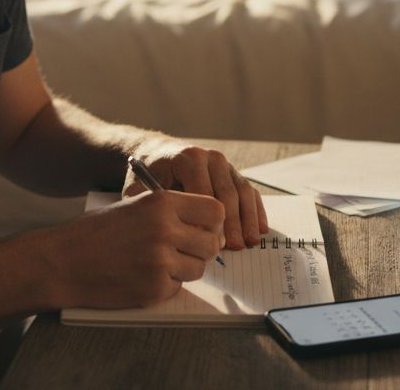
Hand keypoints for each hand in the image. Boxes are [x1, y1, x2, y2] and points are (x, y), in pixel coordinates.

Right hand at [47, 190, 224, 308]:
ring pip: (198, 268)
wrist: (62, 262)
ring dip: (184, 268)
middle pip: (211, 243)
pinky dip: (165, 284)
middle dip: (202, 249)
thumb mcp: (134, 206)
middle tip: (185, 251)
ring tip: (156, 262)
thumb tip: (208, 226)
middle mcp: (165, 230)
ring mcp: (161, 262)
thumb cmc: (95, 232)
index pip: (215, 209)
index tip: (205, 228)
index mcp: (162, 203)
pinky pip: (178, 287)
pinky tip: (141, 275)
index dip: (213, 222)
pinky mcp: (155, 288)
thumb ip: (170, 211)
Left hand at [123, 141, 268, 250]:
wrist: (157, 153)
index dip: (206, 220)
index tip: (206, 242)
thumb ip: (152, 206)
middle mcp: (211, 158)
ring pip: (242, 193)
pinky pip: (250, 192)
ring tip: (248, 243)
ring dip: (247, 219)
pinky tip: (258, 230)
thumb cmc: (149, 174)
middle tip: (233, 247)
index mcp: (189, 158)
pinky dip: (256, 211)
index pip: (204, 192)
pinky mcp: (234, 172)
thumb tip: (178, 233)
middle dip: (231, 223)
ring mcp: (225, 164)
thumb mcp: (141, 186)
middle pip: (227, 193)